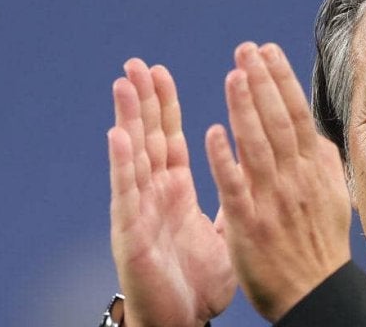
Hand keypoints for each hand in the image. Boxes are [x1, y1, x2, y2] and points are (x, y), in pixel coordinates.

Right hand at [108, 59, 235, 326]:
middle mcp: (153, 195)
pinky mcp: (132, 234)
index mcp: (174, 192)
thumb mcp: (222, 231)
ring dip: (127, 118)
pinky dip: (123, 164)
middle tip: (136, 64)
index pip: (169, 139)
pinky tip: (118, 135)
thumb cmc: (198, 281)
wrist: (181, 320)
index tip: (160, 72)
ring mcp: (140, 212)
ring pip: (133, 157)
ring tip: (123, 83)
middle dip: (142, 100)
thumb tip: (247, 174)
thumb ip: (231, 198)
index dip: (164, 106)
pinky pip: (128, 194)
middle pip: (147, 138)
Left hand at [205, 43, 351, 321]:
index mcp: (314, 171)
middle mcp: (295, 180)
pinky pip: (235, 187)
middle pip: (278, 122)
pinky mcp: (249, 224)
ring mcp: (272, 201)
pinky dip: (226, 159)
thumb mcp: (333, 198)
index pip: (297, 116)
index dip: (281, 81)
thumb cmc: (319, 246)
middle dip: (262, 82)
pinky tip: (214, 132)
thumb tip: (315, 132)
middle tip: (246, 49)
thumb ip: (322, 163)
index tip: (267, 51)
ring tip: (234, 73)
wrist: (313, 293)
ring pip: (258, 146)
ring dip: (245, 108)